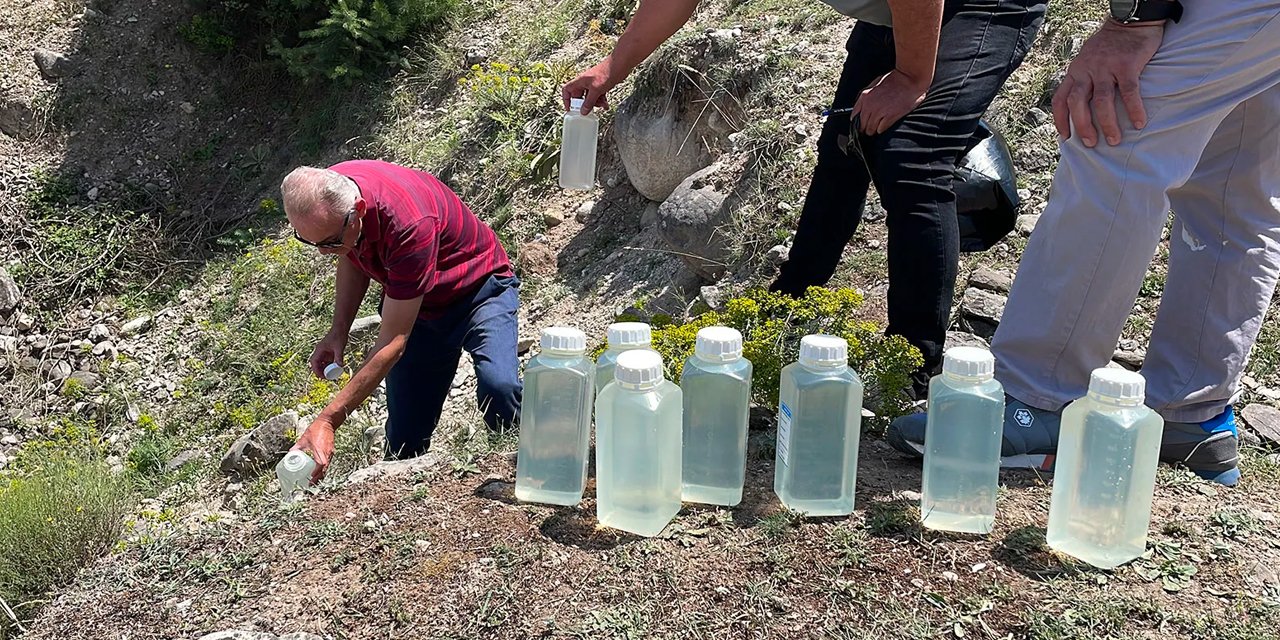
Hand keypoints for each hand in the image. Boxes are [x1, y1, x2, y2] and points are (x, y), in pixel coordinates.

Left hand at [292, 418, 335, 483]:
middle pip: (324, 470)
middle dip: (318, 479)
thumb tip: (290, 454)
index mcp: (320, 451)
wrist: (328, 423)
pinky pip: (328, 463)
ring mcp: (330, 453)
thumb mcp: (304, 439)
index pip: (320, 466)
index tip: (310, 480)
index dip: (316, 474)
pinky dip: (323, 469)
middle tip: (311, 484)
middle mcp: (327, 454)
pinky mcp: (331, 452)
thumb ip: (297, 447)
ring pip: (327, 468)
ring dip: (321, 475)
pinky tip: (318, 471)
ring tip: (314, 480)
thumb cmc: (316, 429)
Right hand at [309, 330, 347, 378]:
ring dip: (325, 369)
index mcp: (319, 350)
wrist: (341, 329)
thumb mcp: (339, 348)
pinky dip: (329, 366)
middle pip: (316, 364)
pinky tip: (334, 369)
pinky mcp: (328, 353)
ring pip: (321, 363)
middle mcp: (320, 352)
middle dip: (320, 371)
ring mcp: (324, 352)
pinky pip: (326, 362)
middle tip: (327, 378)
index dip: (316, 370)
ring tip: (331, 375)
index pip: (314, 362)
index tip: (322, 376)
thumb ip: (339, 357)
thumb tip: (340, 366)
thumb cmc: (339, 337)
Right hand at [562, 60, 619, 114]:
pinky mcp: (600, 86)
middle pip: (579, 96)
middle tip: (588, 111)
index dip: (566, 100)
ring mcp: (593, 84)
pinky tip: (605, 104)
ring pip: (589, 98)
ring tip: (601, 105)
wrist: (619, 65)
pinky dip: (601, 101)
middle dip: (584, 105)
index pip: (567, 90)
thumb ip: (589, 102)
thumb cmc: (606, 72)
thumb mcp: (596, 90)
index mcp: (580, 81)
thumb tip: (583, 111)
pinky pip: (597, 96)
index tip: (570, 109)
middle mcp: (585, 83)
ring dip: (595, 104)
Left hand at [851, 69, 929, 135]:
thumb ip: (867, 95)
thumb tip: (861, 106)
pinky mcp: (890, 116)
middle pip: (861, 125)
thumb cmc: (894, 79)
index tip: (860, 124)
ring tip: (877, 128)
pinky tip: (885, 125)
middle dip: (865, 128)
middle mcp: (869, 105)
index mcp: (865, 96)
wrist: (909, 78)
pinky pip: (880, 129)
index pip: (854, 115)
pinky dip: (882, 129)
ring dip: (873, 130)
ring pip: (870, 129)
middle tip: (869, 129)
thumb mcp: (875, 83)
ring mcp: (879, 112)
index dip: (857, 122)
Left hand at [1052, 19, 1163, 146]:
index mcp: (1075, 71)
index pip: (1060, 99)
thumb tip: (1081, 105)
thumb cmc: (1110, 45)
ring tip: (1115, 140)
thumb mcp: (1087, 59)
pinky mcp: (1127, 65)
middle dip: (1082, 126)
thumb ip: (1083, 79)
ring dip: (1107, 123)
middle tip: (1091, 144)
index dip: (1060, 120)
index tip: (1065, 137)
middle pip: (1077, 103)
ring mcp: (1106, 68)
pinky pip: (1129, 92)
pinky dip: (1133, 109)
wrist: (1130, 20)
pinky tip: (1139, 122)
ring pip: (1102, 101)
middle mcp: (1087, 70)